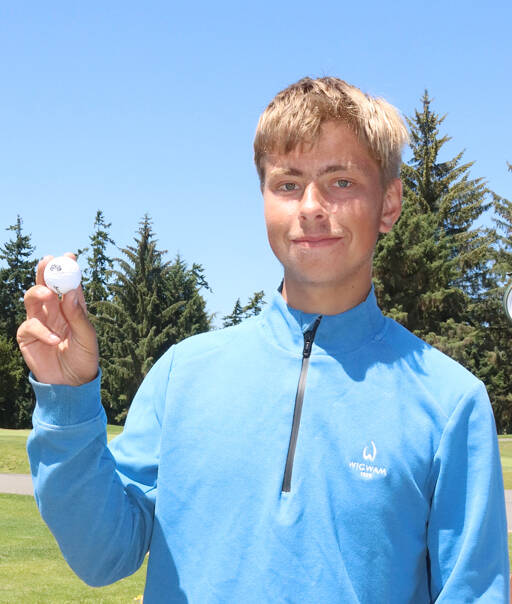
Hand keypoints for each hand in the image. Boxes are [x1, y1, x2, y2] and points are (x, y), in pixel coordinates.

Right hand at [17, 253, 98, 385]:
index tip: (70, 256)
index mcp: (73, 307)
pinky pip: (30, 325)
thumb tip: (73, 292)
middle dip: (45, 271)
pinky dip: (42, 331)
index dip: (68, 268)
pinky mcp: (27, 336)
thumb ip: (79, 316)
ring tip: (49, 295)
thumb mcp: (87, 337)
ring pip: (32, 297)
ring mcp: (39, 321)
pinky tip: (55, 340)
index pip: (69, 283)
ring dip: (39, 292)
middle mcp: (54, 310)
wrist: (71, 383)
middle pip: (45, 284)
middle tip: (48, 261)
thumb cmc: (84, 358)